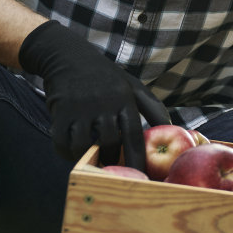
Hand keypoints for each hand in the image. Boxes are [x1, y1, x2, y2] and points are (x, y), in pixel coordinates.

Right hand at [17, 21, 169, 169]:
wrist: (69, 56)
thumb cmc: (106, 76)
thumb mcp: (132, 85)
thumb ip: (152, 107)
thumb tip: (171, 127)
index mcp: (125, 98)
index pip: (134, 136)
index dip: (137, 160)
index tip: (139, 177)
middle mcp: (104, 103)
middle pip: (109, 143)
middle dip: (111, 159)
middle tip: (111, 167)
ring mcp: (81, 107)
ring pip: (84, 145)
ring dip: (87, 156)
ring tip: (91, 157)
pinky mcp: (60, 110)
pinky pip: (62, 142)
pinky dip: (66, 152)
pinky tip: (72, 151)